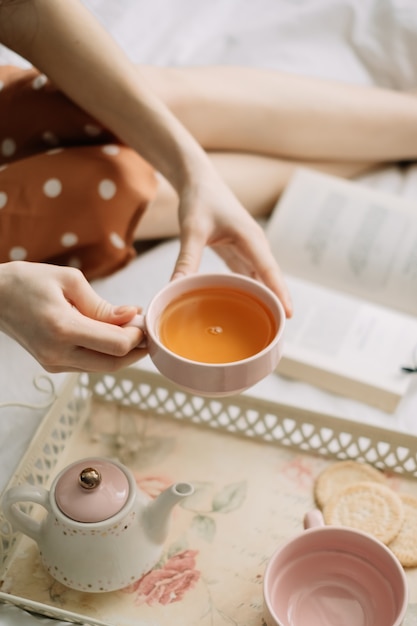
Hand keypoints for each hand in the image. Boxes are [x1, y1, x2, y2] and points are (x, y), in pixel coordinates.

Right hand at [0, 262, 146, 372]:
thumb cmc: (29, 282)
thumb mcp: (70, 282)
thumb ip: (103, 305)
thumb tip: (132, 315)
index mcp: (63, 329)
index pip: (116, 345)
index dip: (137, 336)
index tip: (142, 320)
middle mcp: (57, 353)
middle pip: (113, 364)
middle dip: (135, 350)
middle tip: (145, 331)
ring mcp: (53, 363)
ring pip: (102, 368)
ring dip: (121, 353)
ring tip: (129, 330)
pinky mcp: (52, 365)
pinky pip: (88, 365)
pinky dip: (104, 353)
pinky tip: (110, 335)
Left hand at [171, 172, 292, 316]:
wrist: (198, 179)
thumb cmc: (199, 199)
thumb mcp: (192, 230)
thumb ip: (186, 260)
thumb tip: (174, 288)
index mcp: (251, 238)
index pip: (269, 271)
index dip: (280, 293)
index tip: (289, 315)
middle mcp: (255, 245)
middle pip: (270, 279)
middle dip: (276, 303)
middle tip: (277, 333)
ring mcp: (249, 249)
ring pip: (261, 279)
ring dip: (264, 299)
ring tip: (265, 327)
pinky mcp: (240, 252)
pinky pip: (249, 276)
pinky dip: (249, 291)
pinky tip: (245, 309)